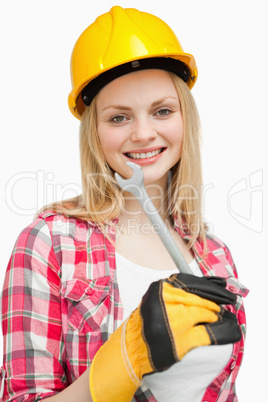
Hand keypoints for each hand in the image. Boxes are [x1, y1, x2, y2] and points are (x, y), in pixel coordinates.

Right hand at [89, 273, 240, 401]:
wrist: (131, 348)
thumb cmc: (145, 323)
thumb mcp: (156, 299)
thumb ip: (176, 292)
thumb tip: (206, 286)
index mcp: (160, 288)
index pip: (191, 282)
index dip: (210, 285)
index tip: (222, 287)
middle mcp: (167, 301)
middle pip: (199, 297)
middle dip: (215, 301)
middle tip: (224, 303)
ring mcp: (175, 320)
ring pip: (204, 312)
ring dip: (215, 315)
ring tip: (219, 317)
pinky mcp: (182, 339)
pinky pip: (209, 332)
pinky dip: (222, 331)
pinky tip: (230, 330)